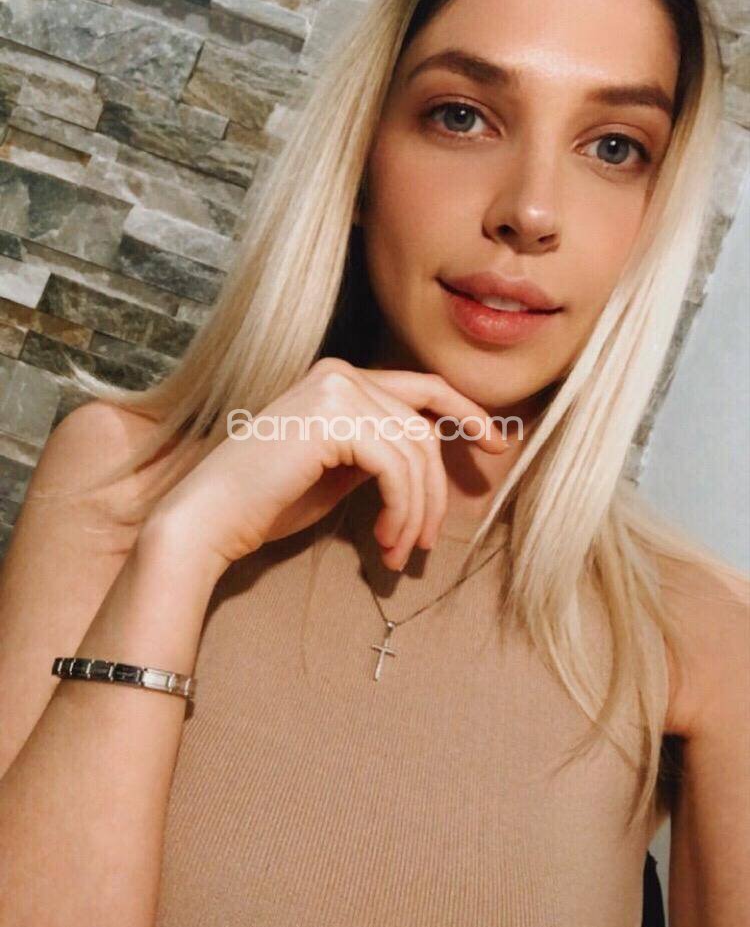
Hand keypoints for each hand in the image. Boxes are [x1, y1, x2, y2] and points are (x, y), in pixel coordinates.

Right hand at [148, 357, 508, 576]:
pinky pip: (397, 468)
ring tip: (399, 553)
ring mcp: (335, 390)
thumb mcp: (337, 472)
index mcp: (338, 378)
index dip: (466, 412)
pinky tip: (385, 542)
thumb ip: (378, 454)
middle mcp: (339, 373)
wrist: (208, 520)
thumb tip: (429, 463)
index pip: (422, 387)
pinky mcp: (333, 418)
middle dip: (435, 492)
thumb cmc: (265, 504)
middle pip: (423, 430)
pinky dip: (402, 510)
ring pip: (415, 453)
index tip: (495, 446)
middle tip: (425, 544)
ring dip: (416, 512)